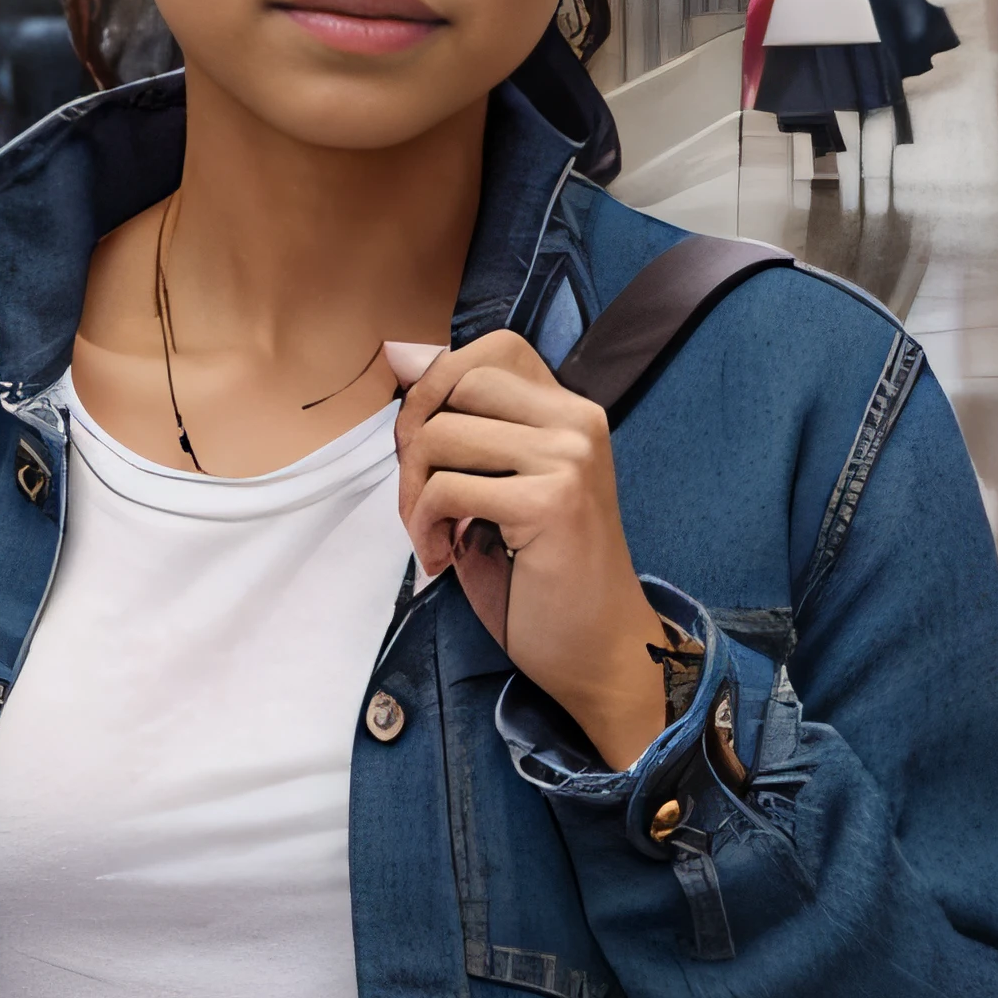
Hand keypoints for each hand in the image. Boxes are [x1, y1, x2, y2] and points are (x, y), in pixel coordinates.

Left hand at [388, 330, 666, 771]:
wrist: (598, 648)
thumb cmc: (544, 572)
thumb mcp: (505, 483)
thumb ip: (470, 428)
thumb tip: (398, 359)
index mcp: (571, 410)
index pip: (491, 349)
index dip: (441, 383)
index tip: (425, 442)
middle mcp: (577, 422)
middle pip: (457, 382)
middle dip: (415, 435)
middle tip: (419, 494)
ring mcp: (568, 459)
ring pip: (442, 434)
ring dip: (415, 491)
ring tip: (431, 531)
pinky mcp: (550, 502)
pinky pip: (447, 488)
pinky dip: (426, 525)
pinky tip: (443, 557)